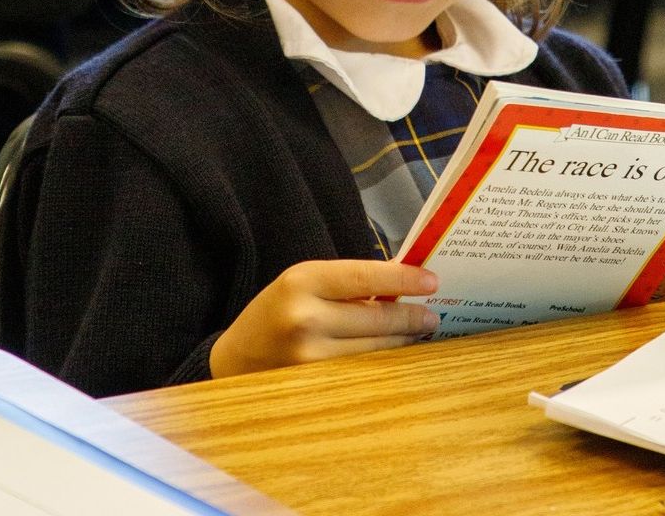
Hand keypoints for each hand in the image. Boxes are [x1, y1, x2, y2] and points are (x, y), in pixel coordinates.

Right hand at [208, 258, 439, 377]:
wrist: (232, 361)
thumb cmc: (275, 314)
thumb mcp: (303, 284)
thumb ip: (346, 285)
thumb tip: (401, 289)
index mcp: (302, 281)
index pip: (365, 276)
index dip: (403, 279)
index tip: (431, 281)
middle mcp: (305, 318)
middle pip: (376, 317)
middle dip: (410, 317)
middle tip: (432, 316)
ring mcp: (309, 358)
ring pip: (374, 349)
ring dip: (401, 342)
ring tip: (418, 334)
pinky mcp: (313, 388)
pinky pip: (361, 374)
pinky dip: (381, 363)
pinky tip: (393, 356)